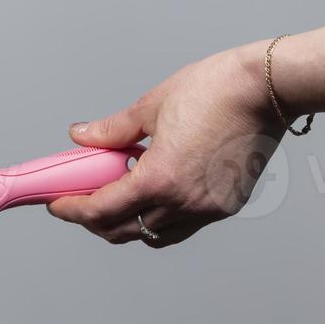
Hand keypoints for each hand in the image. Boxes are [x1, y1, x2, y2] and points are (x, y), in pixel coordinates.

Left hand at [47, 46, 287, 246]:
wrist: (267, 89)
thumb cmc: (214, 90)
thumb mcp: (151, 106)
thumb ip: (112, 130)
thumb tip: (81, 136)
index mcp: (161, 179)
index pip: (103, 209)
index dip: (73, 210)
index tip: (57, 205)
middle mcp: (186, 203)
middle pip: (126, 230)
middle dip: (95, 222)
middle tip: (78, 203)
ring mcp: (209, 209)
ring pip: (155, 234)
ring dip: (128, 223)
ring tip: (112, 199)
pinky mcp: (226, 206)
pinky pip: (182, 226)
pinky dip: (159, 217)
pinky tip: (149, 193)